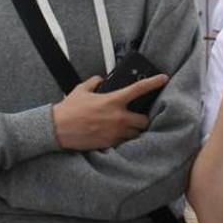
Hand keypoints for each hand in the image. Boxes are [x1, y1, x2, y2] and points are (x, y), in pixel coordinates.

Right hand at [52, 73, 169, 150]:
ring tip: (126, 129)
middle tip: (137, 118)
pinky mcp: (109, 144)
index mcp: (112, 101)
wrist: (57, 129)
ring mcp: (115, 132)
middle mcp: (118, 117)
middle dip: (143, 120)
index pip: (138, 89)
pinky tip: (115, 136)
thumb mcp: (81, 90)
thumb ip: (94, 82)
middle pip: (144, 120)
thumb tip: (101, 79)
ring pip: (135, 134)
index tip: (164, 79)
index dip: (154, 82)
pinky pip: (123, 143)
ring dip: (133, 131)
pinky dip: (122, 140)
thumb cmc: (68, 110)